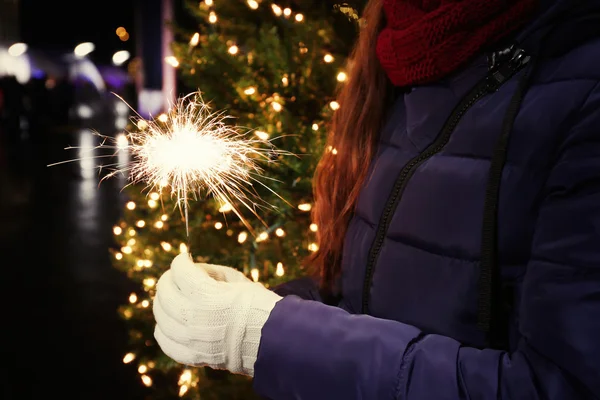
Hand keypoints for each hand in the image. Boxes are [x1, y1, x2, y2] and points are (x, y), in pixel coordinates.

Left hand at [153, 253, 281, 375]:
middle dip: (167, 280)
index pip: (180, 272)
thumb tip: (192, 271)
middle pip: (165, 293)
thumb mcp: (236, 279)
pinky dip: (163, 329)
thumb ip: (210, 272)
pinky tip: (168, 323)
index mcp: (207, 295)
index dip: (180, 261)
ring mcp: (191, 339)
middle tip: (173, 276)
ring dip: (162, 303)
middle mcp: (194, 317)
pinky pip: (166, 342)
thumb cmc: (256, 304)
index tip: (184, 259)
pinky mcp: (193, 356)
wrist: (270, 339)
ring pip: (161, 317)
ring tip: (170, 298)